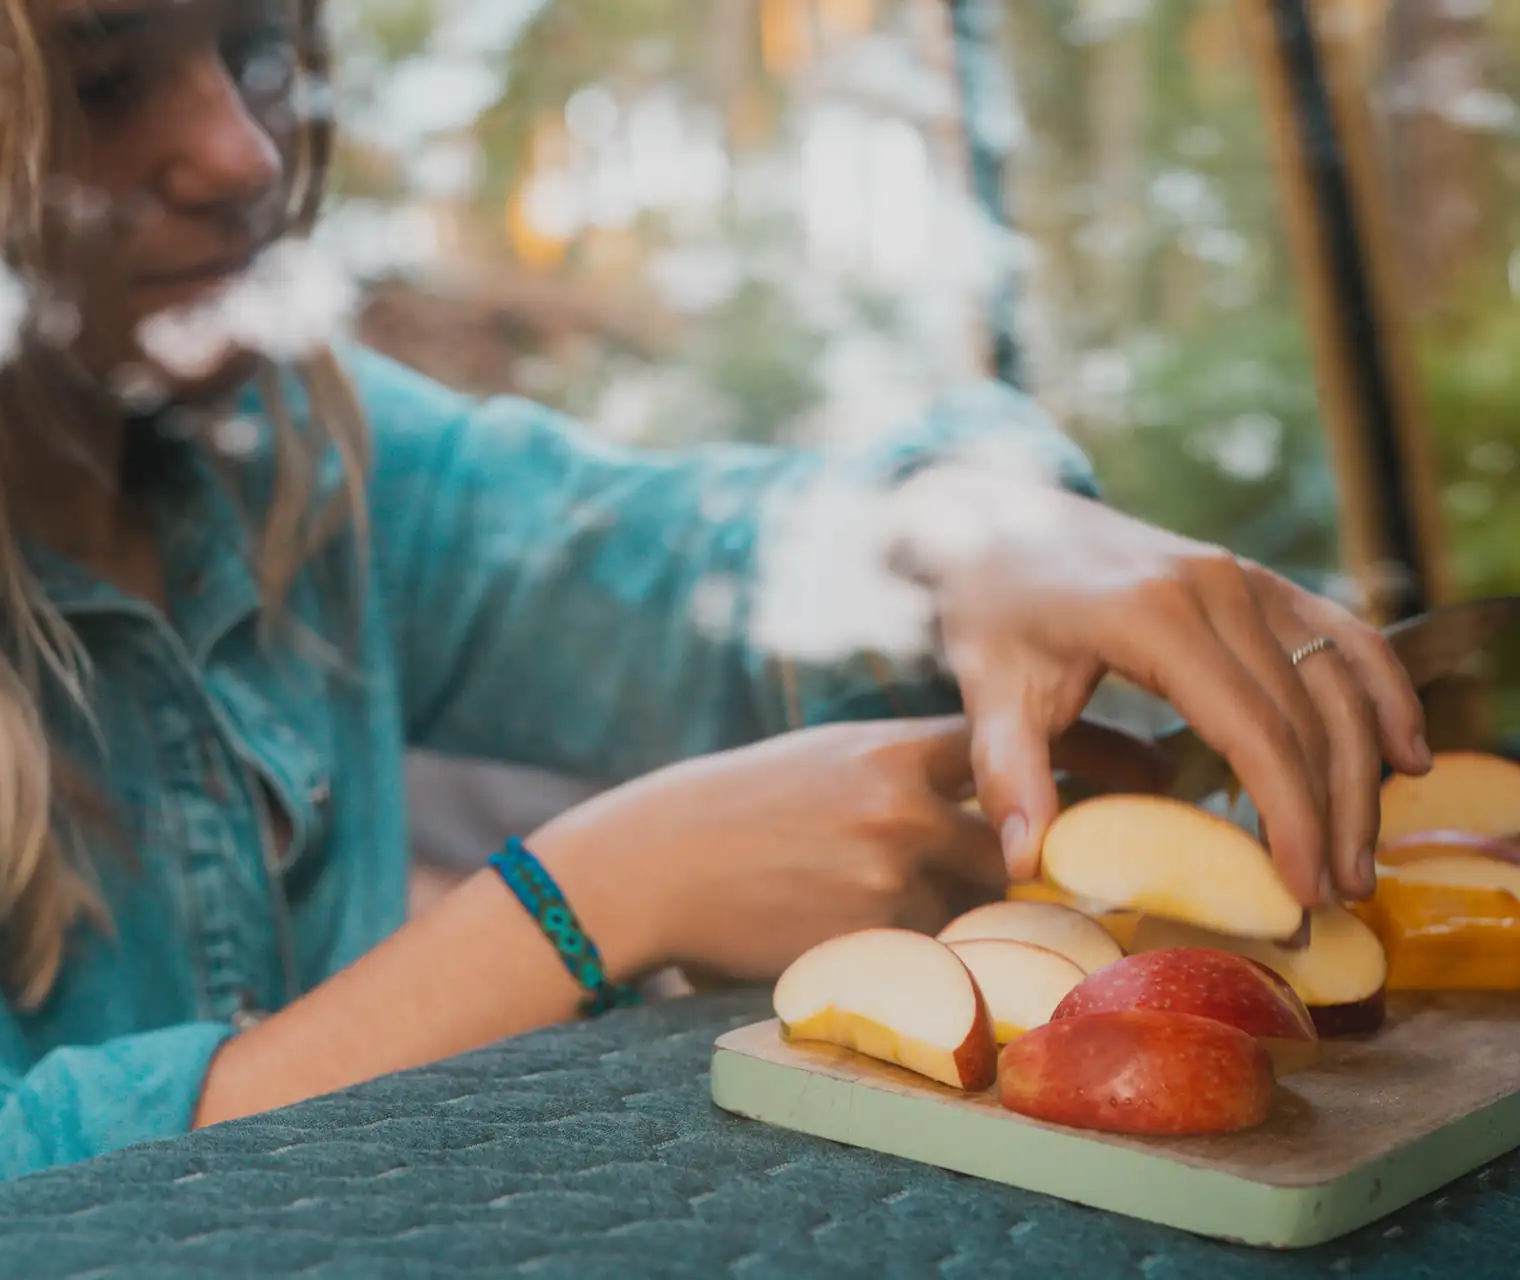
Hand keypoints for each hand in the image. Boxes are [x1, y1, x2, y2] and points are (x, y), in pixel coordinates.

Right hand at [529, 716, 1167, 985]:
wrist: (651, 861)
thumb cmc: (737, 809)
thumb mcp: (829, 760)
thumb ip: (908, 770)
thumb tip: (993, 787)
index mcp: (895, 746)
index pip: (1031, 743)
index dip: (1107, 754)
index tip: (1160, 766)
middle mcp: (903, 802)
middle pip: (1037, 833)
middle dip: (1093, 856)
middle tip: (1157, 868)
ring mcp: (887, 872)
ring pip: (995, 906)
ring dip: (1024, 923)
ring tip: (1076, 933)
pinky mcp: (865, 937)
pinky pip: (943, 957)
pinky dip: (959, 963)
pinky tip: (967, 971)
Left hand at [898, 467, 1430, 906]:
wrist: (997, 518)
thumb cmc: (991, 606)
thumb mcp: (985, 688)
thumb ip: (1008, 774)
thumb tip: (1026, 863)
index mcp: (1154, 614)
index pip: (1252, 728)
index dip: (1288, 814)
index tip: (1300, 889)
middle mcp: (1216, 586)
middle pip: (1307, 714)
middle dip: (1331, 813)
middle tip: (1336, 898)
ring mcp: (1244, 576)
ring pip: (1337, 680)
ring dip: (1362, 771)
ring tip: (1360, 861)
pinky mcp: (1255, 579)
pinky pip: (1341, 634)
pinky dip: (1382, 692)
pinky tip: (1406, 755)